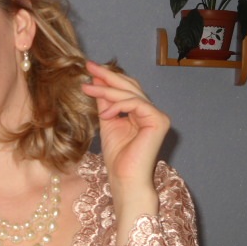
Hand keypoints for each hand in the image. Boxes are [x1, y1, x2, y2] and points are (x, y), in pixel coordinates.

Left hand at [81, 61, 168, 241]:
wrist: (124, 179)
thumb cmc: (117, 157)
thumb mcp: (107, 122)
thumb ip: (104, 103)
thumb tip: (95, 81)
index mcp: (141, 112)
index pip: (126, 89)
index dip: (109, 78)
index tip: (89, 69)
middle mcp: (152, 112)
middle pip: (130, 86)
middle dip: (108, 76)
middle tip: (89, 66)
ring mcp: (158, 116)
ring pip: (131, 94)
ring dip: (107, 90)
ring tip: (87, 88)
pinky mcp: (159, 121)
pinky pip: (136, 104)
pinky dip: (118, 105)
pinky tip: (105, 112)